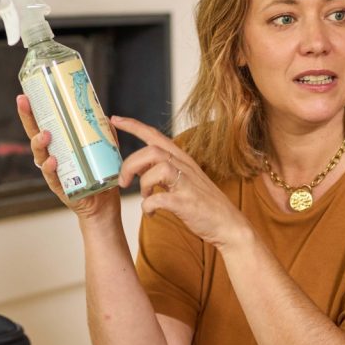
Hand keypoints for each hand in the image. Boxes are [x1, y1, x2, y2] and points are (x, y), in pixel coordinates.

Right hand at [17, 95, 119, 217]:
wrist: (103, 205)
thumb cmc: (99, 177)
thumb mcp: (103, 152)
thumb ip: (103, 136)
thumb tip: (105, 117)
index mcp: (59, 147)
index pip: (43, 126)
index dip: (32, 112)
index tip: (25, 96)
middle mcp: (52, 157)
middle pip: (35, 136)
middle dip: (28, 119)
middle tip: (24, 103)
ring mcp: (54, 172)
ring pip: (41, 156)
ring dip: (40, 143)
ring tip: (45, 134)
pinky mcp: (60, 188)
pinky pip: (52, 177)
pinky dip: (51, 169)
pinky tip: (53, 161)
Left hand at [111, 116, 251, 248]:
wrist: (229, 225)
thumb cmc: (206, 205)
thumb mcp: (186, 180)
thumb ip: (166, 171)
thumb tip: (141, 169)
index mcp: (183, 160)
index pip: (156, 136)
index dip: (134, 126)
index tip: (115, 119)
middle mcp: (186, 168)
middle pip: (152, 151)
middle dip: (130, 164)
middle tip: (123, 182)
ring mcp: (187, 184)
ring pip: (156, 169)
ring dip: (143, 185)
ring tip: (146, 197)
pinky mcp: (186, 203)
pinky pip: (159, 199)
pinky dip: (148, 207)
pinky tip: (152, 214)